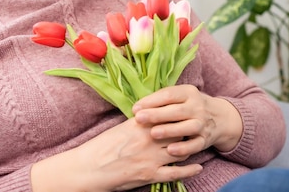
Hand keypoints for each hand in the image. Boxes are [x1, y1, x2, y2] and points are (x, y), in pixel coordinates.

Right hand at [31, 117, 201, 191]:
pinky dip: (190, 170)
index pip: (167, 115)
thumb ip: (138, 122)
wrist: (90, 168)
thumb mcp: (120, 128)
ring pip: (181, 150)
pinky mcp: (151, 175)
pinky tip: (198, 167)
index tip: (187, 113)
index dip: (179, 115)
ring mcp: (151, 157)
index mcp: (141, 124)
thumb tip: (150, 117)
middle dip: (188, 129)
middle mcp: (149, 139)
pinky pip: (176, 173)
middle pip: (178, 131)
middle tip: (197, 127)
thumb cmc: (102, 147)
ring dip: (190, 148)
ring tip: (198, 144)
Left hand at [132, 84, 243, 156]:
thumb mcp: (180, 96)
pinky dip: (184, 148)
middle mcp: (197, 107)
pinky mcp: (205, 139)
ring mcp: (203, 123)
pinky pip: (195, 145)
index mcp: (188, 93)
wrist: (220, 117)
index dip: (152, 101)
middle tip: (139, 119)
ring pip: (187, 127)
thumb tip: (138, 107)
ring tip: (153, 133)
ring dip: (170, 130)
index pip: (169, 95)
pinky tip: (170, 150)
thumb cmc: (189, 106)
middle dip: (157, 114)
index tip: (136, 108)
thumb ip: (161, 100)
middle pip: (177, 110)